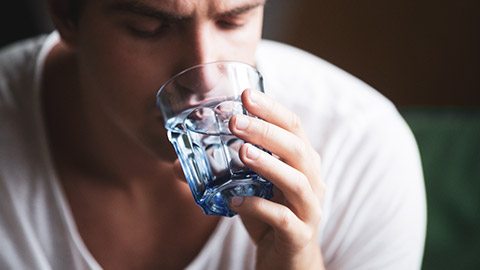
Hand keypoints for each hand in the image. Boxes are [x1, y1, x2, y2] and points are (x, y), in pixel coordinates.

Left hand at [229, 89, 325, 269]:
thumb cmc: (269, 216)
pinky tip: (234, 202)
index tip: (246, 94)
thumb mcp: (249, 188)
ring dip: (268, 164)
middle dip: (266, 131)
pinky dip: (257, 208)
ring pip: (296, 181)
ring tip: (241, 153)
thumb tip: (180, 162)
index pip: (293, 127)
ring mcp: (309, 208)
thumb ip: (225, 172)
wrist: (288, 259)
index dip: (272, 109)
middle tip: (235, 121)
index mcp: (302, 162)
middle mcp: (312, 181)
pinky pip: (282, 218)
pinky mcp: (299, 234)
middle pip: (297, 148)